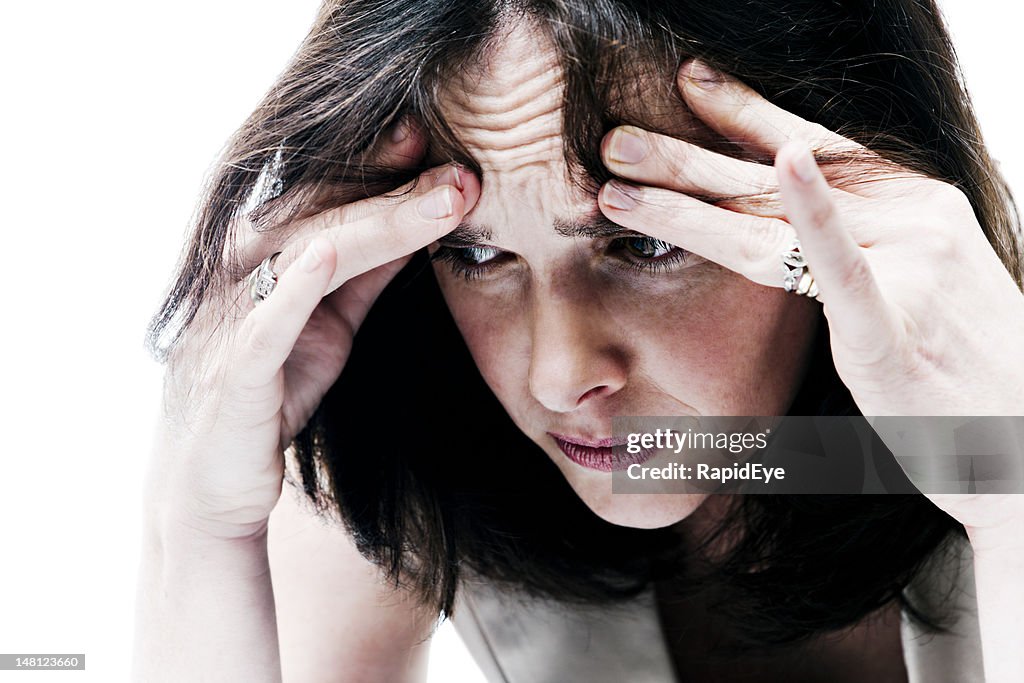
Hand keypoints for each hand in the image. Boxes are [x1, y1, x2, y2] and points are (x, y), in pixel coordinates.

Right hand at [149, 117, 479, 541]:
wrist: (211, 487)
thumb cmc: (270, 396)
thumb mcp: (332, 326)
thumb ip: (367, 272)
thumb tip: (418, 221)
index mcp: (266, 256)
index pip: (333, 196)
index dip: (388, 167)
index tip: (449, 140)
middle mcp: (240, 272)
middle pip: (325, 212)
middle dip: (398, 188)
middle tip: (466, 171)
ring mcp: (231, 318)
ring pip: (306, 252)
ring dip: (375, 222)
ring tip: (442, 199)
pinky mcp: (231, 374)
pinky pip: (263, 325)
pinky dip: (293, 287)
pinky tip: (325, 252)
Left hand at [596, 58, 1023, 539]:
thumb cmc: (960, 365)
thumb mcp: (912, 285)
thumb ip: (855, 246)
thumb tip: (790, 224)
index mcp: (912, 204)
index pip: (814, 144)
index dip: (744, 111)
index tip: (688, 83)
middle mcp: (911, 217)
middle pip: (775, 175)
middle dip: (688, 152)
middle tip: (614, 136)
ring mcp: (908, 264)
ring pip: (776, 220)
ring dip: (688, 196)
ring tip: (618, 180)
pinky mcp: (894, 323)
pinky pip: (845, 265)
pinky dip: (814, 214)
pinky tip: (784, 167)